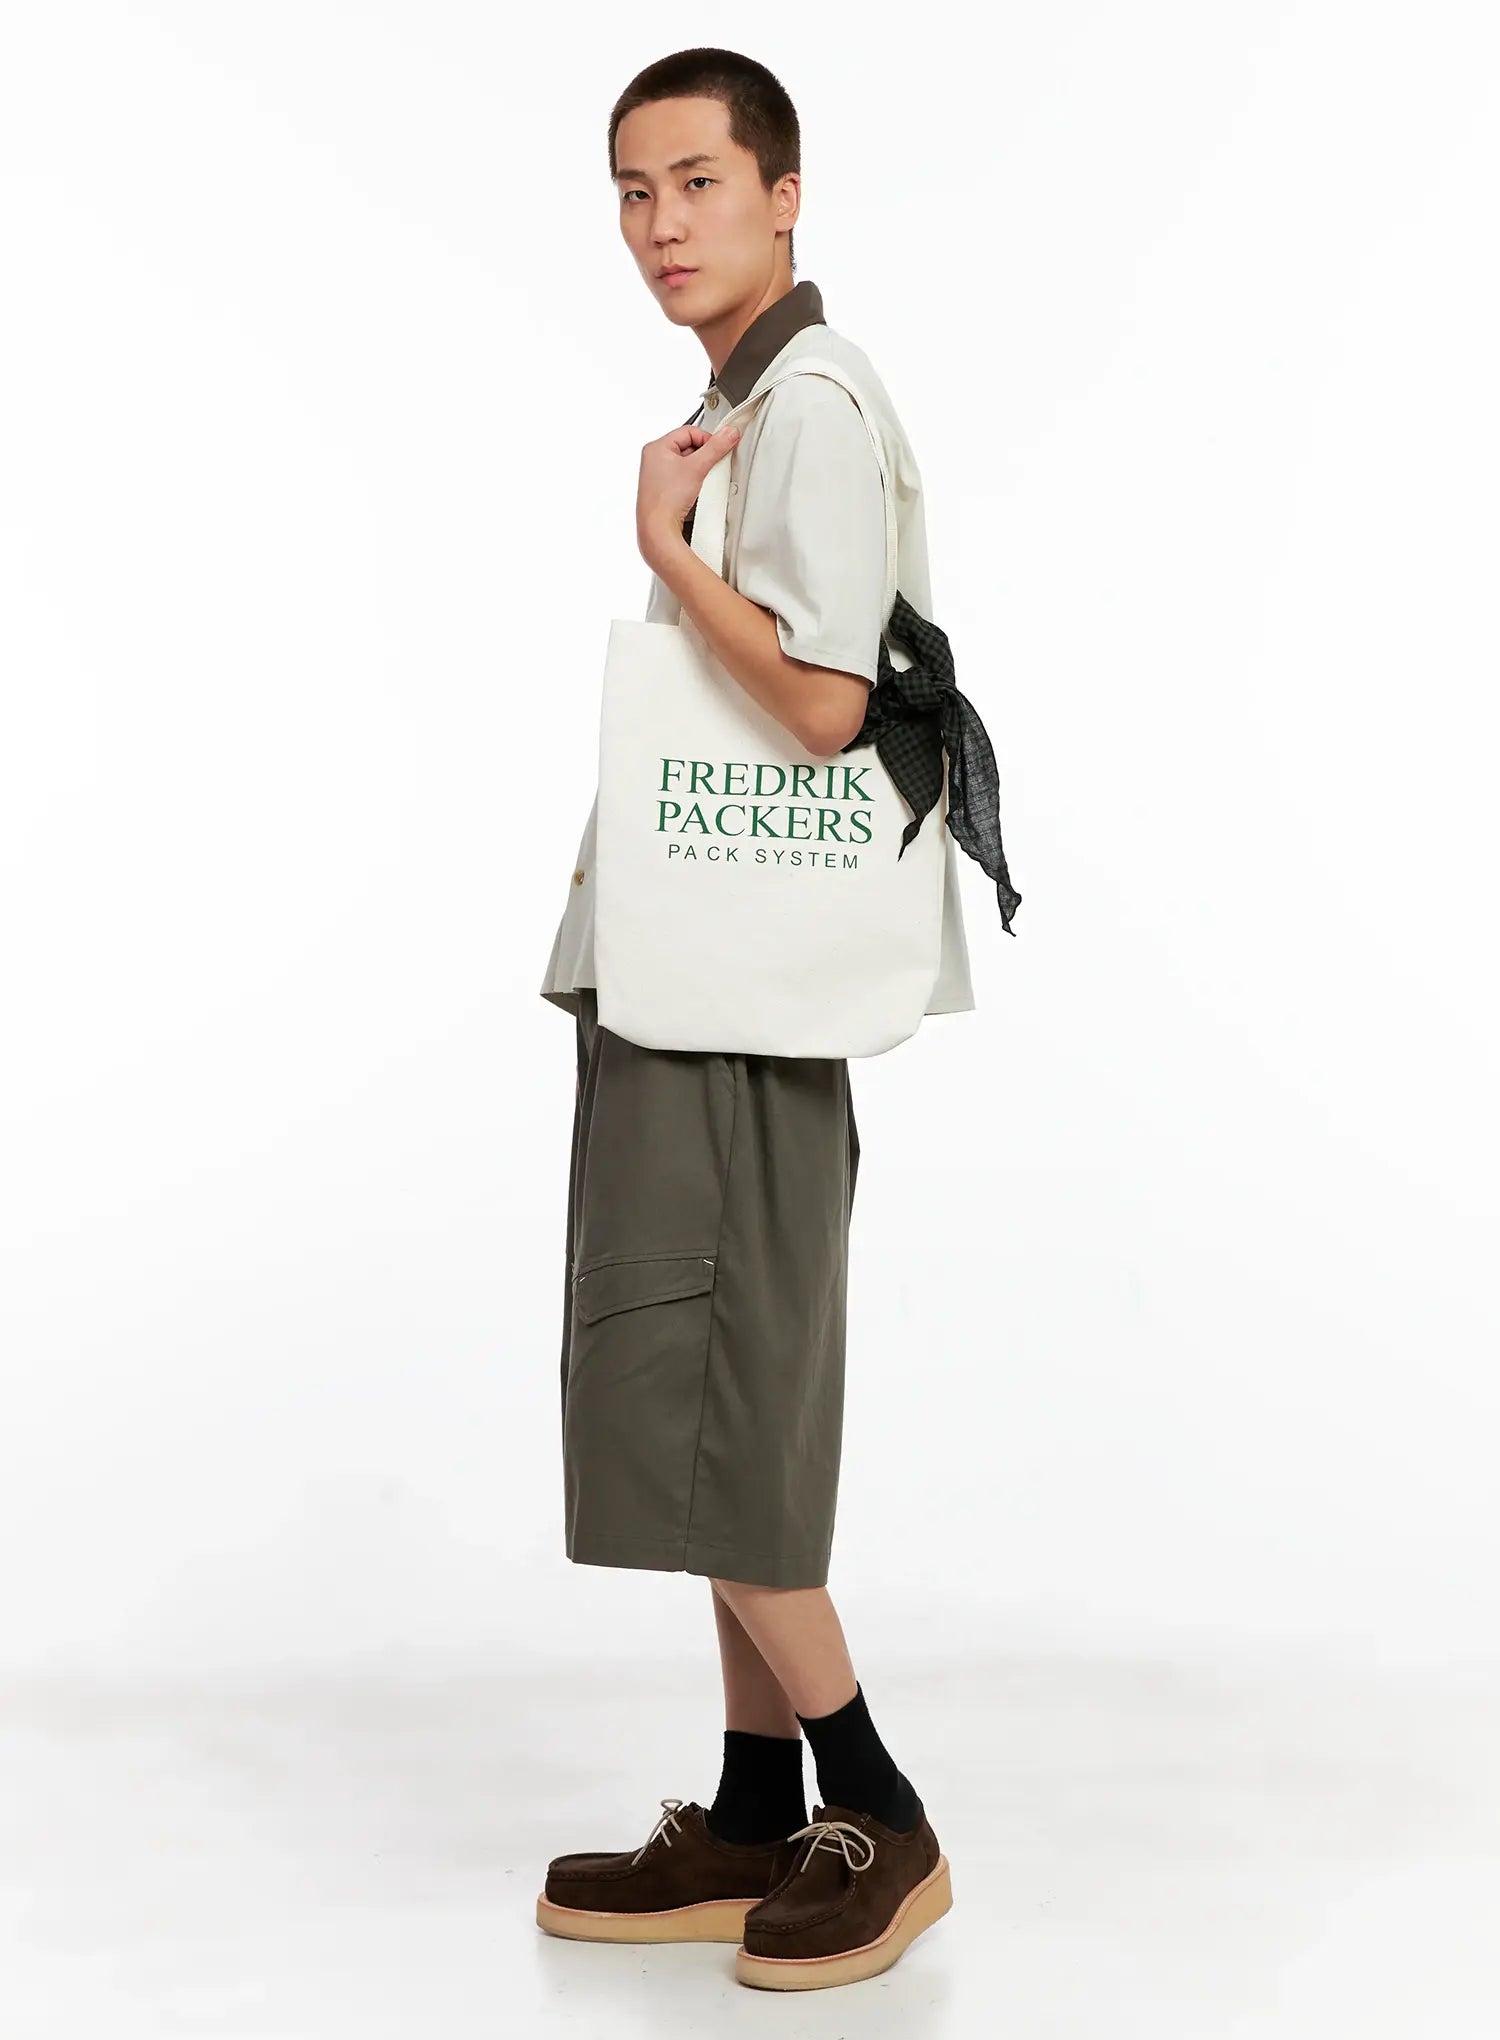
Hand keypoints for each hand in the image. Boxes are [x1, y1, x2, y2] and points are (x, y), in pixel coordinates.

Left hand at [636, 419, 739, 565]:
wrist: (658, 529)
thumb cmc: (666, 500)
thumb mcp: (697, 468)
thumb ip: (716, 448)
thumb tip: (728, 433)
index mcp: (657, 447)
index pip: (689, 431)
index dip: (707, 439)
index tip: (718, 450)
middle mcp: (654, 459)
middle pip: (689, 447)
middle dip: (703, 457)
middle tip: (710, 467)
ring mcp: (658, 475)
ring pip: (686, 463)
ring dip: (698, 470)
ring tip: (700, 481)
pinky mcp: (663, 490)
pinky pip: (683, 478)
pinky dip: (692, 482)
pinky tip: (695, 492)